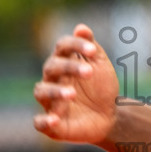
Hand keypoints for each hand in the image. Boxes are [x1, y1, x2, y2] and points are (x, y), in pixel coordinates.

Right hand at [33, 24, 118, 144]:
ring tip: (72, 94)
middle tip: (89, 72)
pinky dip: (44, 121)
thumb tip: (80, 28)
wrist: (110, 116)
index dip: (76, 46)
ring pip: (41, 91)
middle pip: (51, 67)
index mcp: (64, 62)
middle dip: (69, 67)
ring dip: (55, 91)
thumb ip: (91, 47)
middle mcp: (53, 80)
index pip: (62, 47)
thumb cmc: (101, 87)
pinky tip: (54, 119)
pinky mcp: (52, 123)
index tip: (93, 51)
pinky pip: (39, 122)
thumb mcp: (100, 66)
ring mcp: (50, 101)